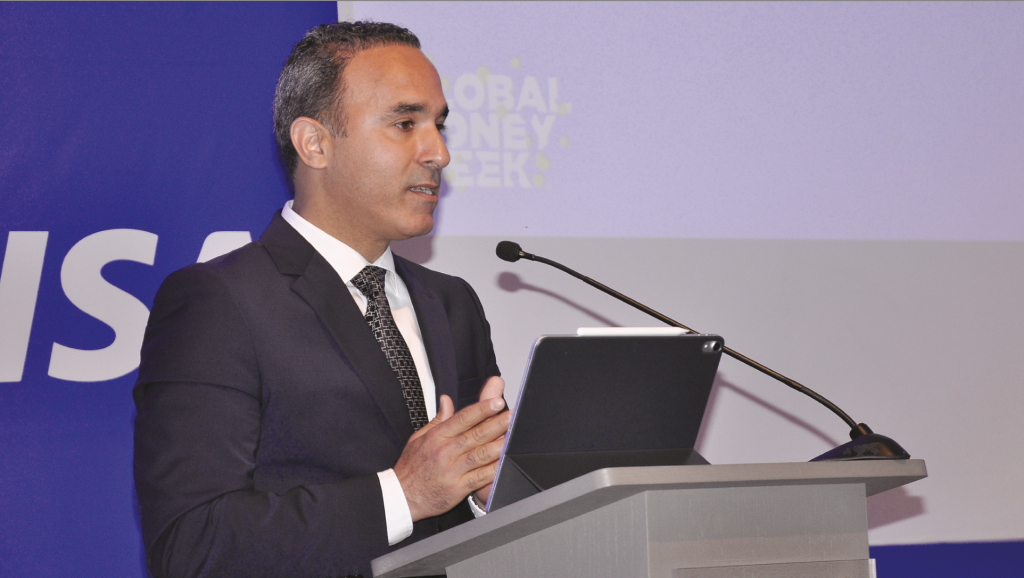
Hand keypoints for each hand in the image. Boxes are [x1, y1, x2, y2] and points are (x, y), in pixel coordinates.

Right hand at [393, 377, 509, 520]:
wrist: (402, 496)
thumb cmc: (411, 467)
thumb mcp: (419, 437)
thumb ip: (438, 419)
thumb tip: (446, 400)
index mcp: (437, 437)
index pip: (463, 418)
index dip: (482, 409)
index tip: (497, 402)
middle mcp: (446, 452)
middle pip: (476, 435)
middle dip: (497, 424)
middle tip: (512, 416)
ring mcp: (453, 470)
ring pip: (481, 455)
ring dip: (499, 445)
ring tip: (514, 437)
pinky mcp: (458, 488)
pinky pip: (480, 477)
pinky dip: (494, 470)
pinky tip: (505, 462)